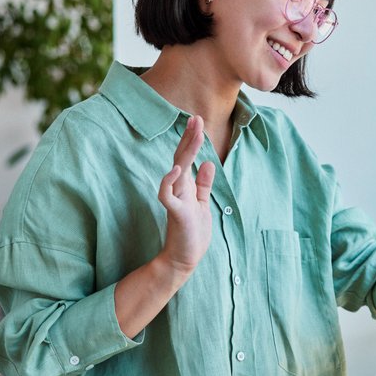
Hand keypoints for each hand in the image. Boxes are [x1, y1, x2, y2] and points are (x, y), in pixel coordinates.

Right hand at [157, 115, 215, 278]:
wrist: (184, 258)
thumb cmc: (192, 232)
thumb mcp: (202, 204)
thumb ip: (203, 185)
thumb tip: (208, 163)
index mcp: (185, 186)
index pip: (187, 157)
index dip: (191, 139)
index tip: (197, 120)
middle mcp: (178, 189)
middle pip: (181, 158)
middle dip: (189, 138)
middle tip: (196, 118)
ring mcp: (175, 199)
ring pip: (176, 171)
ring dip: (186, 152)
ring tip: (194, 134)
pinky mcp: (175, 213)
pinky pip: (167, 195)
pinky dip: (169, 181)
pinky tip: (178, 169)